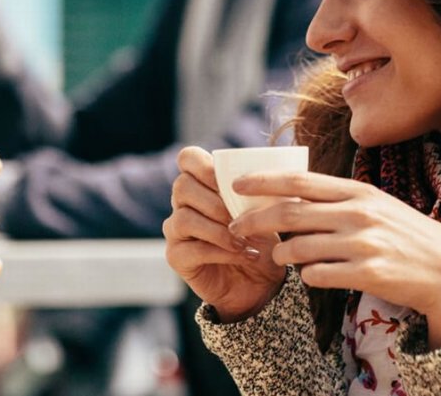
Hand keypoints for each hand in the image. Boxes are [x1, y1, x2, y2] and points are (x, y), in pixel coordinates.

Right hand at [163, 147, 285, 322]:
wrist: (261, 282)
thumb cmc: (261, 238)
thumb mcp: (265, 210)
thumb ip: (257, 190)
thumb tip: (260, 176)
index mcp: (201, 183)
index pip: (187, 158)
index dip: (205, 165)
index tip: (231, 183)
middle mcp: (182, 204)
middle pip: (182, 186)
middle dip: (216, 202)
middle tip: (243, 218)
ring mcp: (175, 230)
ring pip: (185, 219)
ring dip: (220, 230)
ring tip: (245, 240)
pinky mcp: (177, 257)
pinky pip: (193, 249)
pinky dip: (222, 251)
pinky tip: (244, 254)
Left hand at [228, 171, 440, 347]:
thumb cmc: (405, 235)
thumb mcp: (376, 205)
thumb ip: (338, 199)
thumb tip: (291, 192)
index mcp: (357, 191)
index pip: (299, 181)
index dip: (263, 182)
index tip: (235, 185)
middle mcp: (358, 213)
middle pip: (289, 213)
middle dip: (254, 221)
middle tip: (236, 228)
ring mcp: (364, 243)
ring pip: (299, 247)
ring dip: (279, 254)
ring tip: (275, 257)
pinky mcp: (368, 273)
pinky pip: (319, 275)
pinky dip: (307, 276)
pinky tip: (309, 275)